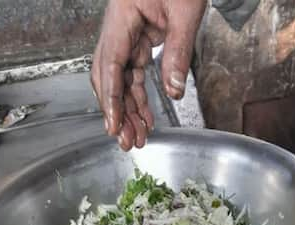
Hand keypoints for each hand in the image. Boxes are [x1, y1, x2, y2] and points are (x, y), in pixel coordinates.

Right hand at [91, 0, 206, 150]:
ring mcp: (126, 35)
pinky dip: (138, 96)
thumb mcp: (185, 12)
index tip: (114, 125)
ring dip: (128, 109)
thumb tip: (173, 91)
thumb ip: (179, 52)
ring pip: (121, 79)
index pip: (110, 65)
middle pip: (109, 77)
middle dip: (117, 111)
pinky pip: (133, 73)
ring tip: (137, 137)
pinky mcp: (138, 39)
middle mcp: (118, 28)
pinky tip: (145, 116)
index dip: (111, 99)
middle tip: (126, 141)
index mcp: (121, 18)